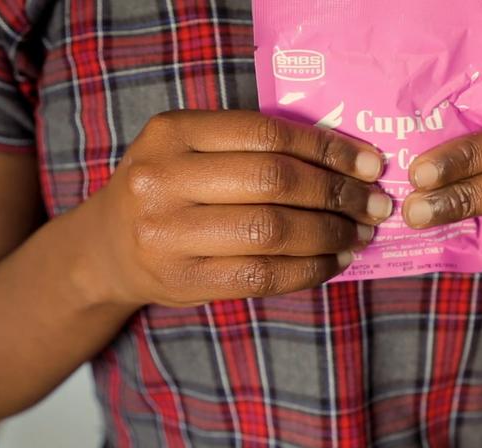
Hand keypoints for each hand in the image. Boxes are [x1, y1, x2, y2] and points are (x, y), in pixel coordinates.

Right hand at [86, 110, 392, 306]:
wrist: (106, 249)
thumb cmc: (169, 191)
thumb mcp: (192, 151)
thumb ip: (252, 148)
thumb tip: (347, 161)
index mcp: (172, 132)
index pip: (266, 133)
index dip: (327, 149)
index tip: (370, 164)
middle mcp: (162, 178)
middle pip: (273, 182)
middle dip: (337, 195)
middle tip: (375, 205)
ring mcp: (167, 233)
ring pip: (271, 232)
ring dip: (330, 235)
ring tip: (360, 234)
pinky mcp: (181, 280)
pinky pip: (262, 276)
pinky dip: (309, 270)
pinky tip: (334, 262)